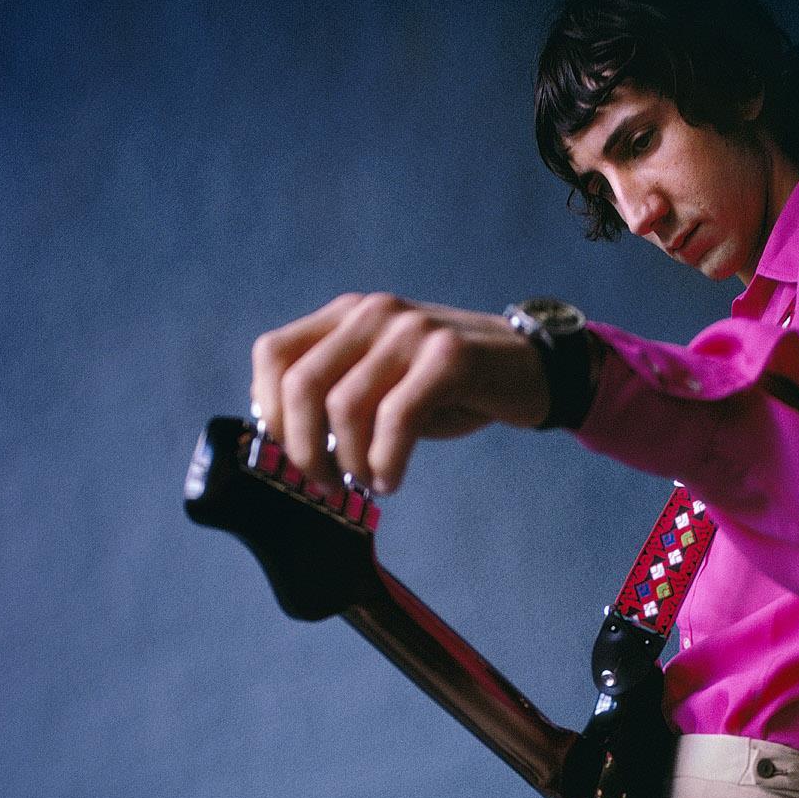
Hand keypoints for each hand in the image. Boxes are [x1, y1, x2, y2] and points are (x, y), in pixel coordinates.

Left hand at [250, 293, 550, 492]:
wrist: (528, 368)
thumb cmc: (447, 387)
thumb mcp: (381, 382)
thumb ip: (333, 393)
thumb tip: (278, 428)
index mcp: (346, 316)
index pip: (273, 355)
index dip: (270, 413)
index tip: (291, 455)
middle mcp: (372, 313)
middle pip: (301, 386)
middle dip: (305, 451)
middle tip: (327, 484)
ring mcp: (410, 331)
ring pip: (345, 407)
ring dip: (351, 463)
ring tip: (371, 482)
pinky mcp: (448, 357)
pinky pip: (396, 418)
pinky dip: (386, 462)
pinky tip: (393, 479)